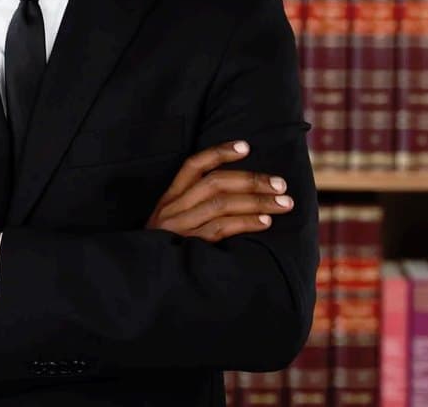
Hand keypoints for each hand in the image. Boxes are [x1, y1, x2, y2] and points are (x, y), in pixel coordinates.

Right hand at [145, 140, 292, 241]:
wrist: (145, 281)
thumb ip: (195, 207)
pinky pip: (220, 229)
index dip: (219, 152)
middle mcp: (172, 209)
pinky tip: (265, 222)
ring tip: (283, 203)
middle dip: (251, 180)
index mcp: (169, 198)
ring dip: (257, 202)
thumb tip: (241, 192)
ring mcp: (178, 228)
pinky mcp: (187, 247)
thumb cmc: (168, 250)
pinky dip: (245, 223)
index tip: (246, 146)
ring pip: (221, 205)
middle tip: (281, 184)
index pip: (193, 165)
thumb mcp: (173, 223)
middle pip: (215, 183)